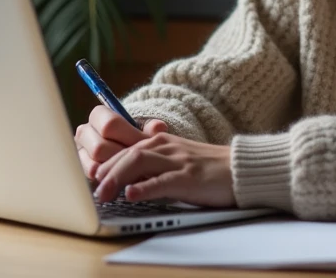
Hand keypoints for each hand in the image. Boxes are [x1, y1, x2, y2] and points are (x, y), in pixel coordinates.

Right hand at [74, 105, 168, 180]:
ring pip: (95, 165)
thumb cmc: (134, 139)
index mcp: (99, 116)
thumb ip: (151, 129)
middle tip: (139, 165)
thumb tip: (158, 127)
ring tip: (131, 175)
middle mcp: (85, 132)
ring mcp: (81, 151)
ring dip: (115, 171)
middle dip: (121, 158)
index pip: (109, 124)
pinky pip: (91, 177)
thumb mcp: (144, 132)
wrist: (124, 151)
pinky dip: (107, 180)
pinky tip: (119, 182)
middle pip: (100, 148)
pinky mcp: (80, 168)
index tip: (142, 145)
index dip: (128, 137)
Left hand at [92, 132, 234, 207]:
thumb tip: (128, 177)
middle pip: (128, 154)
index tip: (94, 177)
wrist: (241, 169)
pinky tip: (131, 195)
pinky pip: (162, 181)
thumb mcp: (177, 158)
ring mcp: (178, 161)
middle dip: (107, 172)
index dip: (107, 162)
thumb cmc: (208, 167)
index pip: (126, 147)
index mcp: (161, 141)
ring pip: (140, 163)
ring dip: (118, 178)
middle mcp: (167, 147)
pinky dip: (144, 188)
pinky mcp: (190, 178)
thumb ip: (154, 161)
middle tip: (95, 191)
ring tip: (104, 194)